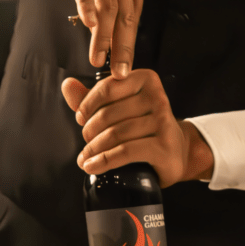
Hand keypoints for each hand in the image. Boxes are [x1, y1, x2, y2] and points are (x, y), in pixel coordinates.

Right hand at [44, 0, 147, 75]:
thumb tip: (115, 29)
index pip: (134, 17)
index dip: (130, 45)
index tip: (126, 68)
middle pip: (125, 16)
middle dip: (123, 48)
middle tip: (121, 74)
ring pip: (106, 6)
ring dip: (103, 35)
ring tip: (98, 58)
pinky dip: (86, 4)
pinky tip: (86, 23)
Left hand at [61, 69, 213, 186]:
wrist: (177, 152)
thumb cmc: (145, 128)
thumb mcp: (121, 108)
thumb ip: (94, 98)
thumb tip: (67, 85)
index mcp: (146, 79)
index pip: (107, 87)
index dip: (87, 105)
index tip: (80, 119)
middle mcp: (157, 97)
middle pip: (110, 113)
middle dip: (90, 131)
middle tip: (86, 143)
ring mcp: (163, 122)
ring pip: (116, 134)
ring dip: (95, 149)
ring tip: (86, 157)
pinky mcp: (164, 146)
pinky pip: (126, 151)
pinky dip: (105, 161)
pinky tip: (93, 166)